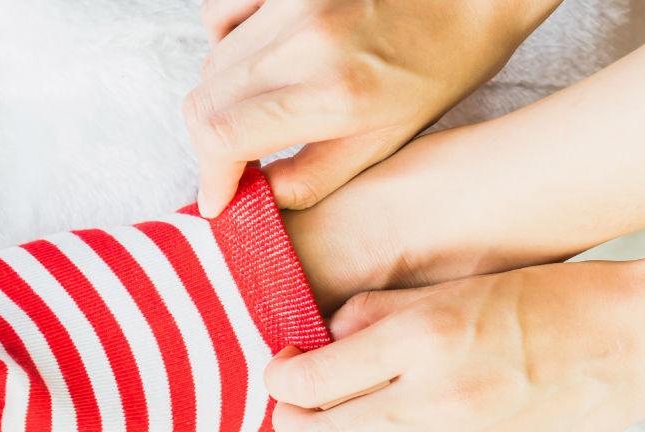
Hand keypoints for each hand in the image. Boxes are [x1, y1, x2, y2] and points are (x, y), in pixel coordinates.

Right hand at [186, 0, 558, 216]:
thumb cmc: (441, 65)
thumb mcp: (386, 140)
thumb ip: (314, 177)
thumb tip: (257, 198)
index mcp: (333, 92)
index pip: (223, 138)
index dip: (210, 176)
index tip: (218, 197)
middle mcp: (304, 40)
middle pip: (203, 103)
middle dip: (213, 144)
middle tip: (241, 160)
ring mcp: (292, 0)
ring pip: (210, 62)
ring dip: (222, 97)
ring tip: (260, 107)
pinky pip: (219, 13)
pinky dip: (225, 44)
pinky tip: (257, 58)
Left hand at [264, 255, 644, 431]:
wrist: (628, 343)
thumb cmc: (540, 301)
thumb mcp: (446, 287)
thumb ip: (371, 316)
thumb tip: (318, 344)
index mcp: (421, 341)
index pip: (309, 379)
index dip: (278, 376)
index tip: (282, 364)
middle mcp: (434, 401)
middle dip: (290, 423)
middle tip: (288, 403)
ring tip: (323, 423)